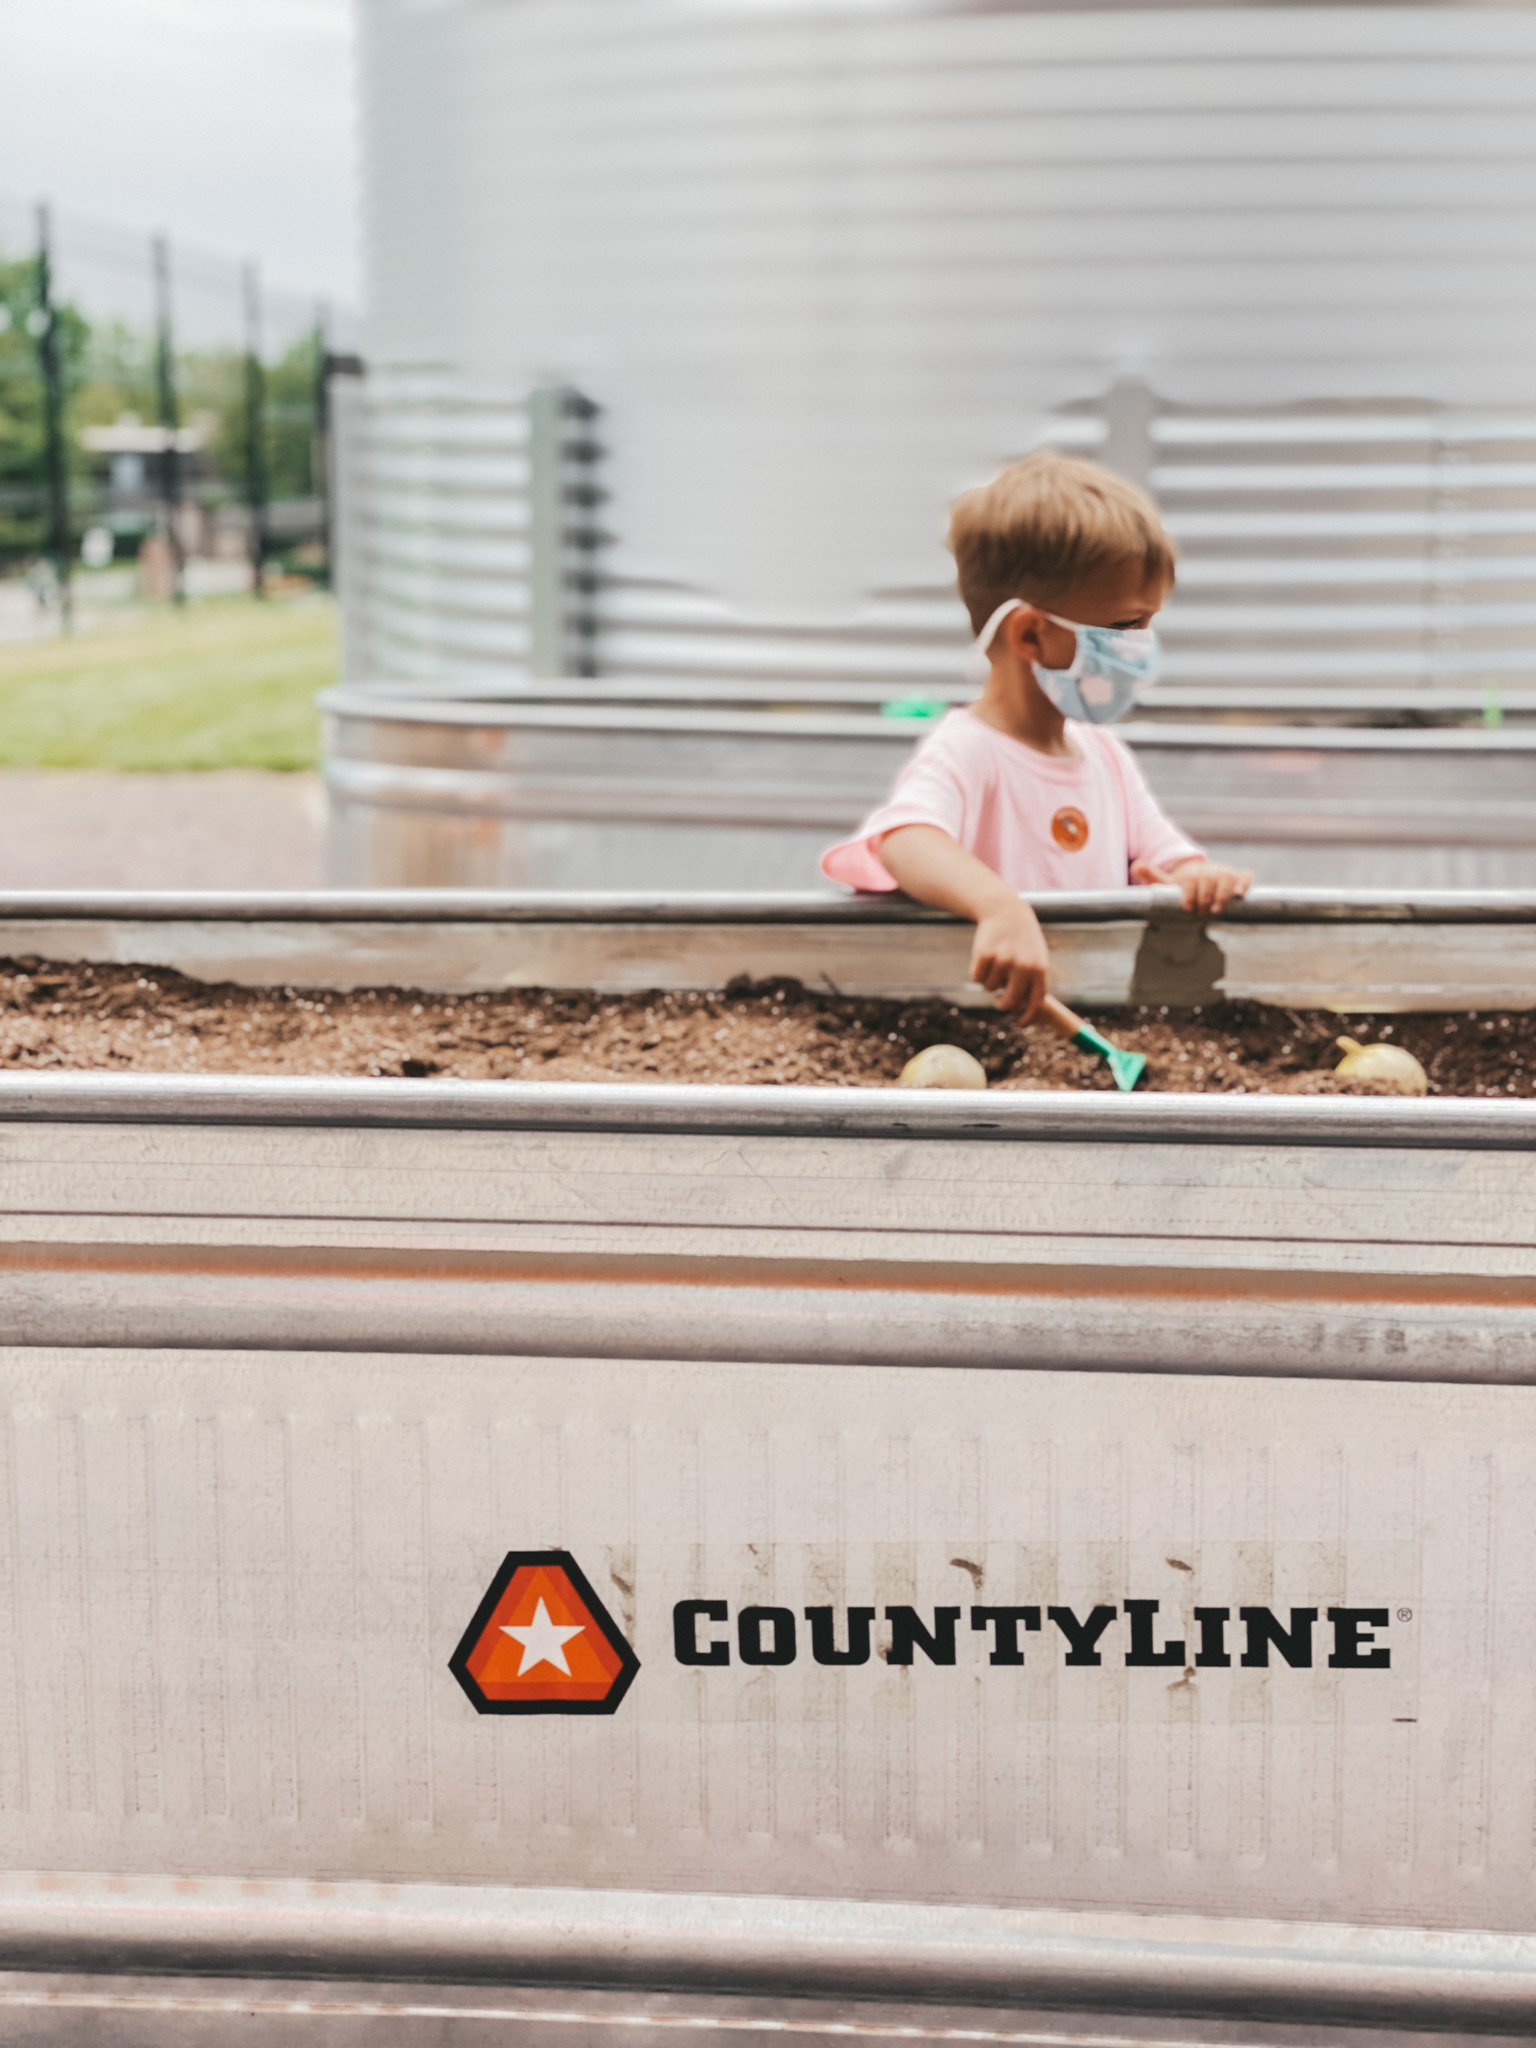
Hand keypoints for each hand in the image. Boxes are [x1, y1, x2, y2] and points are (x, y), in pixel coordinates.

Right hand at [970, 897, 1050, 1019]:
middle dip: (1002, 1005)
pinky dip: (978, 973)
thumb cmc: (1022, 940)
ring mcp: (1003, 960)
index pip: (1036, 1002)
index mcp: (1039, 969)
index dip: (1028, 1017)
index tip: (1020, 1024)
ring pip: (990, 988)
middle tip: (999, 1001)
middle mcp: (1022, 966)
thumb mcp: (1035, 957)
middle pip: (1010, 1001)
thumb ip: (1032, 982)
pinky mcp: (984, 955)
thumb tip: (1022, 1009)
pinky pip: (977, 978)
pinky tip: (984, 958)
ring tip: (996, 962)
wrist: (1005, 911)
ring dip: (990, 981)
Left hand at [1132, 857, 1252, 914]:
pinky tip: (1240, 894)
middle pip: (1209, 880)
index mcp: (1190, 874)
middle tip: (1201, 912)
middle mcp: (1208, 872)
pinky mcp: (1237, 878)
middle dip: (1205, 897)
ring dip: (1222, 893)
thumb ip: (1153, 876)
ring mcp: (1223, 874)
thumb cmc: (1183, 886)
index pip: (1190, 880)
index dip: (1189, 893)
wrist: (1200, 879)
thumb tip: (1135, 865)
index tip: (1186, 905)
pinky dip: (1244, 882)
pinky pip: (1245, 876)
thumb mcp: (1168, 883)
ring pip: (1227, 878)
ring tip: (1216, 909)